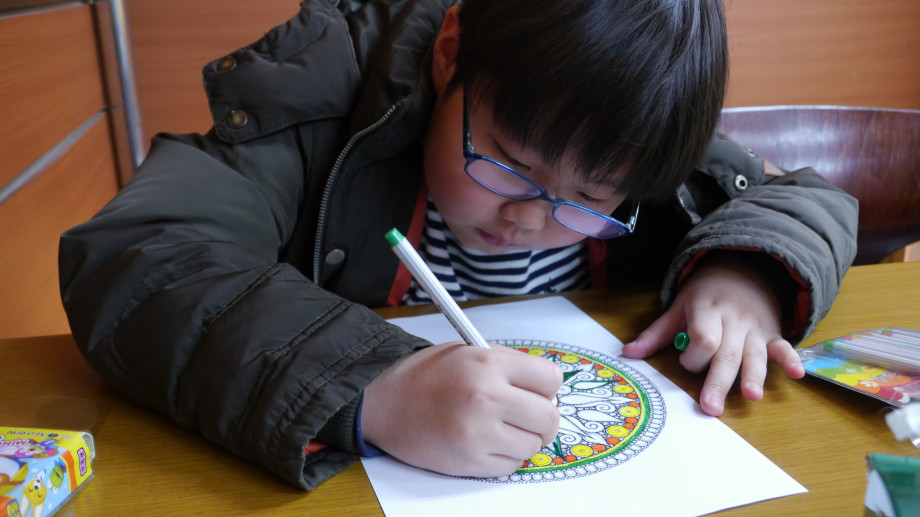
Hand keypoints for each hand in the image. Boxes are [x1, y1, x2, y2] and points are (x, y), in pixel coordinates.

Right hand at [361, 342, 562, 476]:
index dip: (547, 387)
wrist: (383, 403)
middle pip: (549, 417)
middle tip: (527, 416)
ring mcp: (478, 433)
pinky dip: (505, 458)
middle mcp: (486, 397)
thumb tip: (547, 387)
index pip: (551, 380)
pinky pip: (511, 466)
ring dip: (523, 439)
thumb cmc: (426, 375)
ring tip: (499, 428)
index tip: (537, 391)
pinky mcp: (469, 461)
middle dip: (543, 418)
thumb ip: (508, 364)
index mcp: (488, 363)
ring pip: (533, 445)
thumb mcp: (467, 351)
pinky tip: (486, 443)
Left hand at [622, 260, 803, 415]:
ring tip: (752, 396)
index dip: (693, 356)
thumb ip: (656, 333)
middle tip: (711, 408)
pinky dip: (790, 359)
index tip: (685, 362)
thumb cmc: (705, 296)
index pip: (703, 337)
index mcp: (706, 311)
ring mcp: (755, 328)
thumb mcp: (678, 307)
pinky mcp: (772, 333)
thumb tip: (627, 354)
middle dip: (719, 381)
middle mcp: (733, 320)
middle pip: (727, 352)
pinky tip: (798, 374)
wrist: (743, 270)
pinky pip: (783, 346)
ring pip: (754, 354)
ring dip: (754, 375)